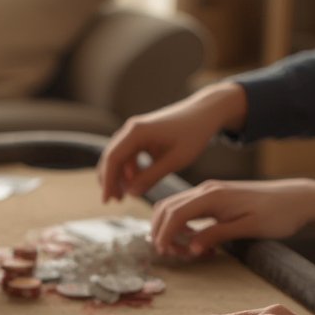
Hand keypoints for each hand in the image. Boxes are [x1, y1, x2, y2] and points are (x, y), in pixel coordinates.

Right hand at [97, 82, 246, 201]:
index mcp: (137, 132)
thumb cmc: (194, 134)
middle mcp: (132, 129)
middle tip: (115, 202)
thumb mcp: (175, 160)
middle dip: (110, 181)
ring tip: (124, 196)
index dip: (108, 182)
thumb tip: (131, 193)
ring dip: (118, 176)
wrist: (206, 112)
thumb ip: (152, 177)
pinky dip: (128, 169)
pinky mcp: (141, 134)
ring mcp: (135, 130)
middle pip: (110, 157)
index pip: (113, 159)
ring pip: (117, 156)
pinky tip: (135, 182)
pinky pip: (127, 154)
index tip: (107, 201)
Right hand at [150, 178, 314, 256]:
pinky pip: (186, 210)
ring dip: (170, 230)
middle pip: (167, 208)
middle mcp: (207, 190)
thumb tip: (191, 248)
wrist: (296, 199)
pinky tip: (196, 241)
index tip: (164, 253)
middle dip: (162, 232)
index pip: (175, 214)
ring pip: (173, 208)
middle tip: (173, 254)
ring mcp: (209, 192)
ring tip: (186, 251)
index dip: (164, 235)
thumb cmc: (277, 214)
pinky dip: (182, 226)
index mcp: (213, 196)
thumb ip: (216, 235)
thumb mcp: (247, 228)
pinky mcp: (213, 197)